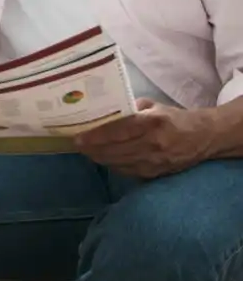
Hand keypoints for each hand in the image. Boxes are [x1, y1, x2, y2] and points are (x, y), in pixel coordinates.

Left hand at [73, 98, 216, 177]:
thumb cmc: (174, 118)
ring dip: (99, 158)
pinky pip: (127, 171)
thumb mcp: (152, 106)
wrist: (204, 137)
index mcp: (152, 123)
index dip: (95, 136)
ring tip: (86, 151)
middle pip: (114, 150)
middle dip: (92, 149)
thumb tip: (103, 111)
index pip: (117, 131)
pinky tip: (104, 159)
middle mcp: (153, 144)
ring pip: (118, 163)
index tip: (78, 137)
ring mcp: (155, 161)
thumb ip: (128, 108)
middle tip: (77, 145)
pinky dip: (112, 166)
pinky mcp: (156, 173)